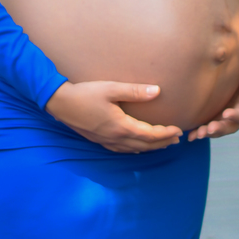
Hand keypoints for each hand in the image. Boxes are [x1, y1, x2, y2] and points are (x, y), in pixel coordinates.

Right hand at [45, 80, 181, 153]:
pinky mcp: (99, 140)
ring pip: (134, 149)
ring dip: (151, 148)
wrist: (60, 103)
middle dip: (162, 143)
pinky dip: (135, 149)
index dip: (165, 133)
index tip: (178, 130)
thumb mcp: (111, 89)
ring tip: (163, 144)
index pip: (150, 134)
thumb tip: (157, 91)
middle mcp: (115, 138)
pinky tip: (137, 147)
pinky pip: (122, 150)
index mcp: (120, 126)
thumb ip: (135, 91)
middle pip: (145, 144)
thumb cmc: (85, 93)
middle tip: (177, 139)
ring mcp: (106, 141)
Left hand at [187, 63, 238, 140]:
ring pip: (216, 131)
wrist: (232, 79)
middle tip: (210, 128)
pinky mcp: (212, 120)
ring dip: (208, 133)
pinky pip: (205, 129)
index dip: (236, 116)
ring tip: (199, 134)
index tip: (226, 114)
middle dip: (220, 129)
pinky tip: (191, 136)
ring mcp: (223, 121)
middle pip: (229, 127)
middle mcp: (236, 118)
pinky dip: (198, 133)